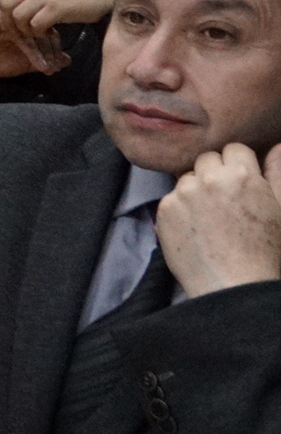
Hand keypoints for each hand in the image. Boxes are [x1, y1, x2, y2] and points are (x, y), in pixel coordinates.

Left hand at [0, 0, 111, 40]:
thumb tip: (26, 0)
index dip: (10, 10)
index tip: (19, 21)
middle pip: (6, 4)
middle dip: (10, 22)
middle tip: (23, 33)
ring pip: (17, 16)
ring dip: (25, 30)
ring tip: (39, 33)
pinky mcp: (57, 8)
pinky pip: (35, 25)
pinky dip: (39, 34)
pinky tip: (50, 34)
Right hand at [0, 8, 66, 77]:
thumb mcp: (23, 64)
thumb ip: (43, 61)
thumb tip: (67, 61)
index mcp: (26, 27)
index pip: (48, 29)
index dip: (56, 47)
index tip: (57, 65)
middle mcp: (17, 20)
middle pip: (41, 27)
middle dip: (50, 49)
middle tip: (52, 65)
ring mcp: (4, 19)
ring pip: (28, 28)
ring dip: (38, 48)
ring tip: (42, 66)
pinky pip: (12, 29)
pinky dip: (23, 43)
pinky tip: (28, 56)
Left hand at [155, 142, 280, 297]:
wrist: (235, 286)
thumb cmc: (268, 251)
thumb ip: (279, 172)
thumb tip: (277, 146)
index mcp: (242, 175)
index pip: (234, 149)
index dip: (240, 166)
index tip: (242, 184)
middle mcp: (208, 179)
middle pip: (207, 159)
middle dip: (216, 174)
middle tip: (226, 201)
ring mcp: (183, 194)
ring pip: (187, 178)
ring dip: (196, 190)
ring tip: (212, 218)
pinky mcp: (165, 210)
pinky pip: (171, 198)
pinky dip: (181, 209)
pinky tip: (197, 229)